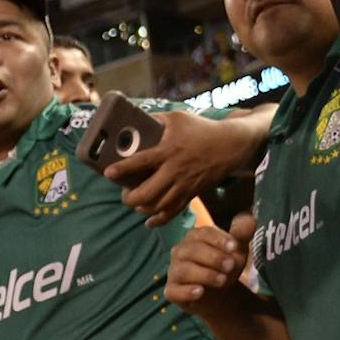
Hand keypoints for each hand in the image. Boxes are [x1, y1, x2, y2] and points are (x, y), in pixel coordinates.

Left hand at [107, 109, 261, 226]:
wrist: (230, 145)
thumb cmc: (201, 129)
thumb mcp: (178, 118)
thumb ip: (156, 121)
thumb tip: (133, 124)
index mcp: (168, 150)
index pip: (141, 162)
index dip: (122, 169)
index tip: (109, 173)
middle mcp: (174, 170)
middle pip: (147, 193)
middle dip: (130, 198)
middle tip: (125, 193)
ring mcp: (184, 184)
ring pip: (158, 206)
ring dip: (142, 208)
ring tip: (136, 202)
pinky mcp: (191, 193)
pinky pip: (173, 212)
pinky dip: (158, 220)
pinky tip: (148, 221)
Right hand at [166, 213, 254, 311]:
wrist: (221, 293)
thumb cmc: (226, 265)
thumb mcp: (238, 250)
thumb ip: (242, 234)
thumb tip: (250, 221)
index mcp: (195, 237)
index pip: (204, 233)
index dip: (219, 240)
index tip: (234, 247)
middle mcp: (181, 252)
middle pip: (193, 250)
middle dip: (214, 258)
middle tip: (231, 265)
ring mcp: (174, 271)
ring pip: (183, 270)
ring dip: (205, 274)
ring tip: (222, 280)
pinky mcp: (171, 291)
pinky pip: (173, 291)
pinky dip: (186, 291)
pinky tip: (200, 292)